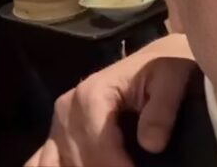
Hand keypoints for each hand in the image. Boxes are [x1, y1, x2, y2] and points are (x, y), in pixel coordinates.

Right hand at [25, 35, 196, 166]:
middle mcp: (66, 108)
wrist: (153, 61)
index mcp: (91, 94)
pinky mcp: (56, 133)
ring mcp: (57, 122)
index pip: (98, 146)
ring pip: (53, 164)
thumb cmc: (163, 70)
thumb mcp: (172, 79)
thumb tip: (151, 144)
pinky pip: (44, 161)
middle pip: (78, 160)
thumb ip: (163, 110)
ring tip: (111, 166)